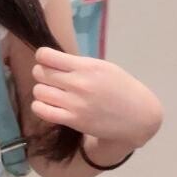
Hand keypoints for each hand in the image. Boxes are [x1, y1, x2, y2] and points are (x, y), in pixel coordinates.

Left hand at [31, 47, 162, 147]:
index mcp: (86, 67)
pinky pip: (41, 110)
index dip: (42, 57)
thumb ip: (78, 64)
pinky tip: (49, 105)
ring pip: (38, 91)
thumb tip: (50, 60)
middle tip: (51, 79)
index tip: (47, 61)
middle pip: (39, 73)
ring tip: (52, 93)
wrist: (138, 116)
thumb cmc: (120, 88)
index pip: (46, 56)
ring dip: (42, 91)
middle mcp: (79, 84)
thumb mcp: (103, 67)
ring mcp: (75, 103)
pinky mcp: (73, 120)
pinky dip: (40, 106)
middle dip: (42, 73)